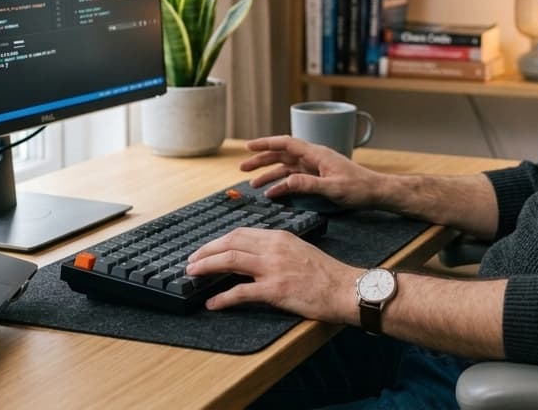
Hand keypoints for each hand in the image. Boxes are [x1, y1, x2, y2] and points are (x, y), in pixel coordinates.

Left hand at [185, 227, 358, 320]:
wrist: (346, 289)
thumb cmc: (327, 273)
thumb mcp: (300, 250)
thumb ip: (277, 250)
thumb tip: (256, 257)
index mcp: (279, 237)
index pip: (240, 233)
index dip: (218, 241)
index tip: (206, 249)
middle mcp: (273, 248)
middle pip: (230, 243)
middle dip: (206, 251)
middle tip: (191, 261)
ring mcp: (273, 268)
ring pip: (230, 260)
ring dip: (206, 266)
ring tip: (192, 274)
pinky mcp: (275, 290)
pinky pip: (240, 292)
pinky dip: (222, 298)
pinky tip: (212, 303)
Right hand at [242, 135, 385, 209]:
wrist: (377, 192)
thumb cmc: (359, 188)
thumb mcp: (333, 188)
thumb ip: (308, 185)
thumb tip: (285, 183)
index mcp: (317, 154)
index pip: (286, 144)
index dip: (266, 143)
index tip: (248, 146)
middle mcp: (314, 157)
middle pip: (282, 154)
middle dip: (262, 159)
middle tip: (243, 168)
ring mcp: (316, 167)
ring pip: (286, 167)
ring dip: (269, 174)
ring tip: (253, 184)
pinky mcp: (318, 177)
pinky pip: (295, 178)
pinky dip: (282, 184)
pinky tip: (273, 192)